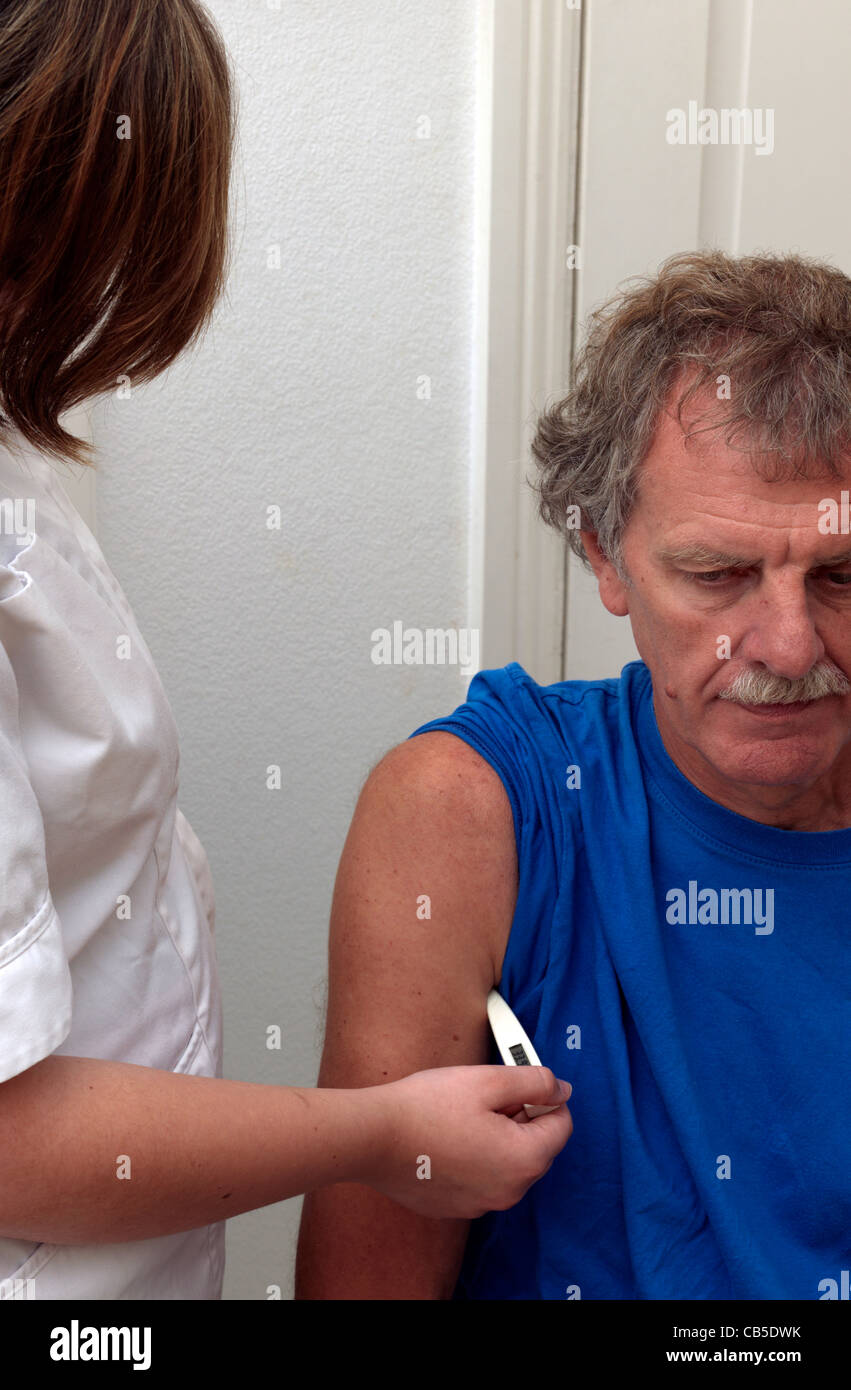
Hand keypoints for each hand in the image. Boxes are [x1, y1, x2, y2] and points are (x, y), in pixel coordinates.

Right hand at [358, 1065, 572, 1217]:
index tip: (515, 1085)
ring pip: (507, 1165)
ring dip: (498, 1140)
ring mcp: (481, 1205)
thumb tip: (561, 1089)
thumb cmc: (428, 1106)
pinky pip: (481, 1180)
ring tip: (463, 1116)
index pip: (561, 1125)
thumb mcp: (488, 1080)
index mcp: (524, 1160)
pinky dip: (474, 1159)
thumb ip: (534, 1082)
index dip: (544, 1098)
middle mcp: (509, 1192)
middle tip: (485, 1097)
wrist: (373, 1137)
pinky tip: (446, 1139)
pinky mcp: (455, 1207)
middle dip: (521, 1119)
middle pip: (536, 1148)